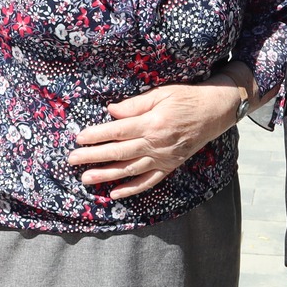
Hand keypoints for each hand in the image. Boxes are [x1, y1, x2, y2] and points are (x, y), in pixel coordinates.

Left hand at [67, 80, 241, 198]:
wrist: (214, 112)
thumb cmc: (186, 98)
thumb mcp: (161, 93)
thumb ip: (135, 104)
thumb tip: (111, 111)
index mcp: (152, 123)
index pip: (117, 131)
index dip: (96, 135)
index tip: (79, 138)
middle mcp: (155, 143)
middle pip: (118, 152)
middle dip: (93, 156)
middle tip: (72, 160)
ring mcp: (162, 158)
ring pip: (129, 170)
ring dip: (106, 175)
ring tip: (86, 178)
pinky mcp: (169, 166)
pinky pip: (148, 181)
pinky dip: (131, 189)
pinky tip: (115, 193)